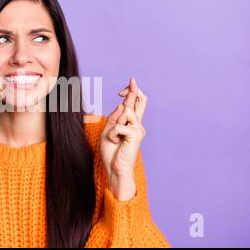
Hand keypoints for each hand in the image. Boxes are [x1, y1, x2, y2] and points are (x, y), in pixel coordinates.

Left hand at [100, 77, 147, 200]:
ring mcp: (139, 129)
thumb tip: (122, 104)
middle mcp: (138, 124)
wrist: (115, 169)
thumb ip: (114, 118)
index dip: (133, 91)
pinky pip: (119, 126)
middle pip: (141, 100)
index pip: (136, 103)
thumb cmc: (111, 152)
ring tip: (114, 138)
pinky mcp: (137, 134)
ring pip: (125, 112)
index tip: (130, 82)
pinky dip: (112, 134)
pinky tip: (115, 142)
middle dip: (134, 90)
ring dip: (114, 124)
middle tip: (132, 80)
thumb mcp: (108, 131)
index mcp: (131, 123)